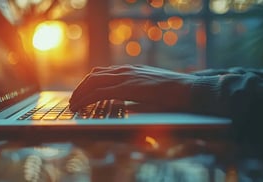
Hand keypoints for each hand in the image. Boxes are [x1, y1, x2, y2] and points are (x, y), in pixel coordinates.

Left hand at [69, 64, 198, 111]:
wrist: (189, 90)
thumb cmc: (174, 92)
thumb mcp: (151, 89)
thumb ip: (136, 92)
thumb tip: (125, 104)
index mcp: (130, 70)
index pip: (102, 73)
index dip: (88, 84)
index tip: (81, 94)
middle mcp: (125, 71)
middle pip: (93, 76)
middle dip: (80, 88)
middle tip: (73, 101)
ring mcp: (126, 77)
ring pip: (93, 82)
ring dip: (80, 93)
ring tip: (73, 105)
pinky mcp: (128, 88)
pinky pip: (100, 92)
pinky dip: (87, 98)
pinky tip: (81, 106)